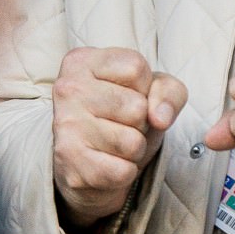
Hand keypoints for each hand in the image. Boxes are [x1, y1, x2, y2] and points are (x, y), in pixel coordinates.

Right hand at [51, 47, 185, 228]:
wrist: (88, 162)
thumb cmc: (122, 117)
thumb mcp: (151, 91)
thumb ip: (169, 92)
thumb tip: (160, 119)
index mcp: (81, 61)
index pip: (136, 67)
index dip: (144, 88)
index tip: (125, 95)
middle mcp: (67, 88)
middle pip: (137, 107)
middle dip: (140, 123)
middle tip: (120, 125)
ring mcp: (65, 125)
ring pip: (132, 143)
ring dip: (133, 150)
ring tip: (114, 145)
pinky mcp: (69, 161)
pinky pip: (122, 171)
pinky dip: (124, 173)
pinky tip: (106, 163)